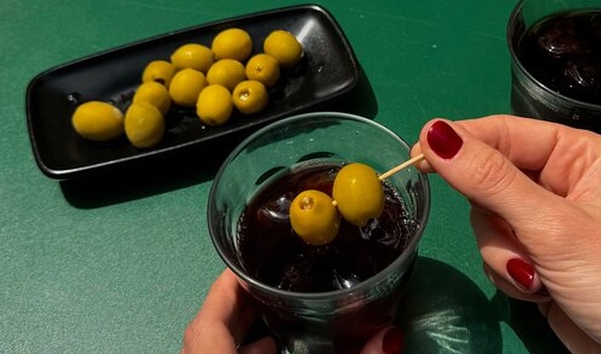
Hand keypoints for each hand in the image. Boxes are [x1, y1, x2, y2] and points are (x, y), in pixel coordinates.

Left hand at [181, 269, 402, 353]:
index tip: (253, 257)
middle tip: (279, 278)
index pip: (209, 313)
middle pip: (211, 327)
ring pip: (221, 349)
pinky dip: (251, 353)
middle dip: (246, 301)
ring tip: (286, 312)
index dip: (229, 282)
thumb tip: (391, 335)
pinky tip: (283, 351)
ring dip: (250, 331)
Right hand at [414, 115, 600, 352]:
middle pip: (491, 180)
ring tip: (537, 277)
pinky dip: (510, 274)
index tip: (415, 157)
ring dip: (504, 253)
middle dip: (496, 220)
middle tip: (518, 245)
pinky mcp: (545, 258)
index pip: (505, 133)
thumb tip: (434, 132)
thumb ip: (491, 180)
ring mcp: (554, 222)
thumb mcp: (554, 227)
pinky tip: (541, 291)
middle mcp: (566, 181)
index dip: (459, 143)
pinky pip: (501, 252)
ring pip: (490, 221)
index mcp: (581, 155)